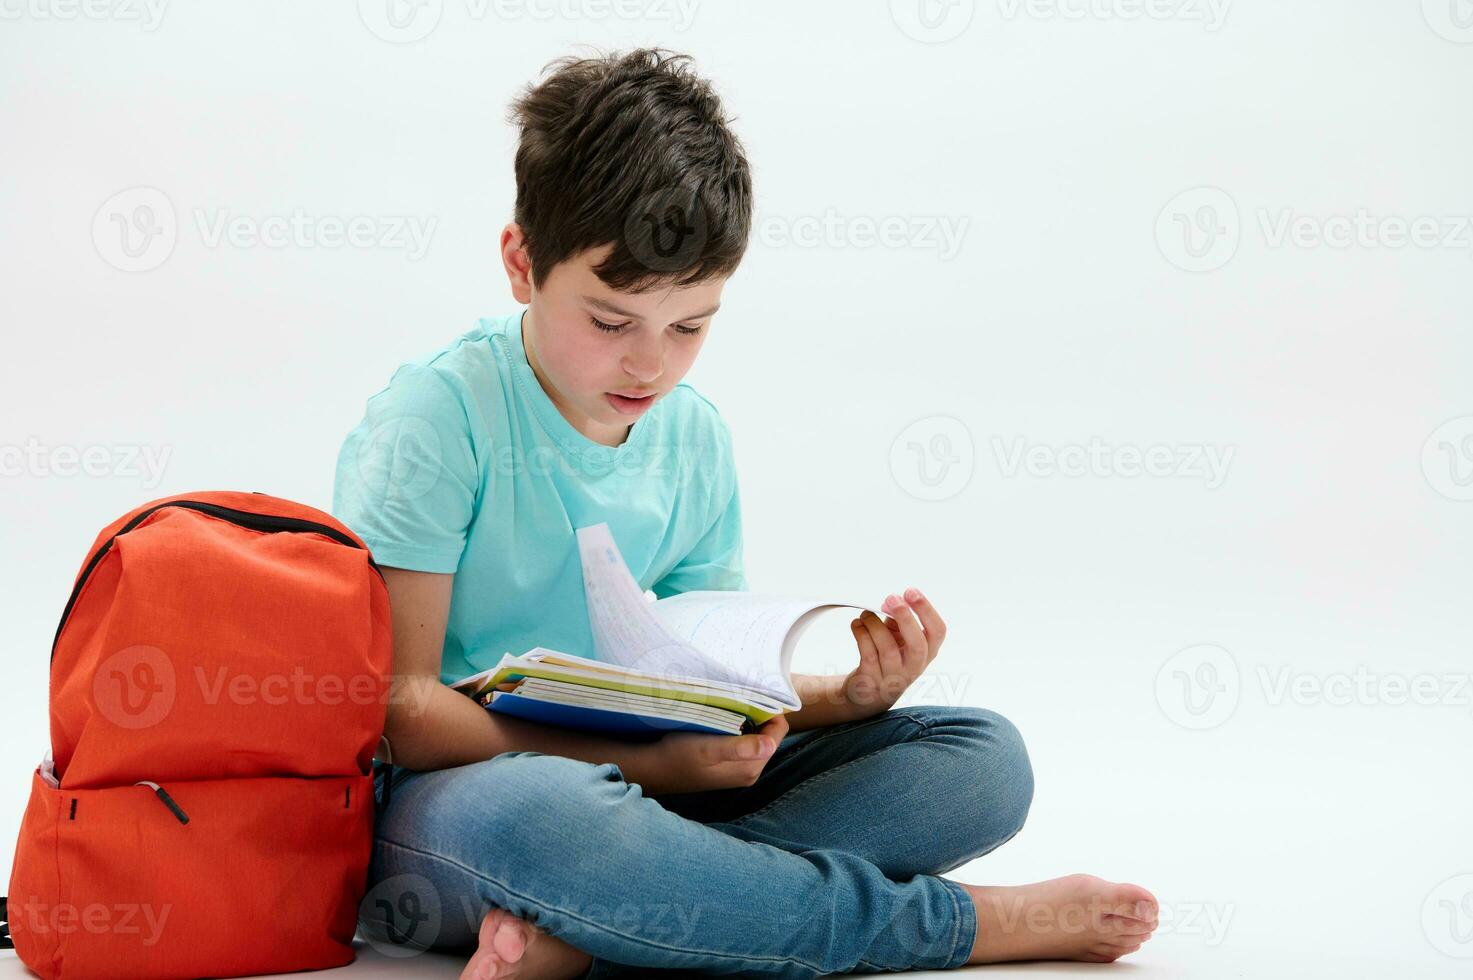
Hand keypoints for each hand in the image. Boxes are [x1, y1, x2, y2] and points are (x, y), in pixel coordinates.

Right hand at [641, 712, 789, 794]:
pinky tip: (720, 719)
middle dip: (758, 715)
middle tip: (739, 698)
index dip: (769, 711)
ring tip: (729, 706)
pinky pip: (743, 741)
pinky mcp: (728, 766)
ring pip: (755, 735)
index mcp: (751, 768)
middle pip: (768, 733)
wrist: (653, 768)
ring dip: (746, 720)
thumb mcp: (708, 748)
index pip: (778, 731)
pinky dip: (736, 728)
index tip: (752, 695)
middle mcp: (750, 771)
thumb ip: (740, 748)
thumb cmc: (678, 755)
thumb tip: (770, 745)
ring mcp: (739, 769)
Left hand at [842, 587, 945, 715]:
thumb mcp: (900, 638)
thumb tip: (891, 602)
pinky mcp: (872, 680)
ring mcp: (893, 677)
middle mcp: (914, 667)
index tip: (911, 592)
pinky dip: (861, 634)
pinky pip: (868, 654)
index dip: (926, 610)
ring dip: (874, 624)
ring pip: (887, 648)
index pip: (938, 632)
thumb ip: (899, 620)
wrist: (869, 693)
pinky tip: (857, 625)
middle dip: (905, 617)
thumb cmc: (887, 658)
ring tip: (866, 614)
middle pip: (918, 644)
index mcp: (927, 652)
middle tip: (892, 598)